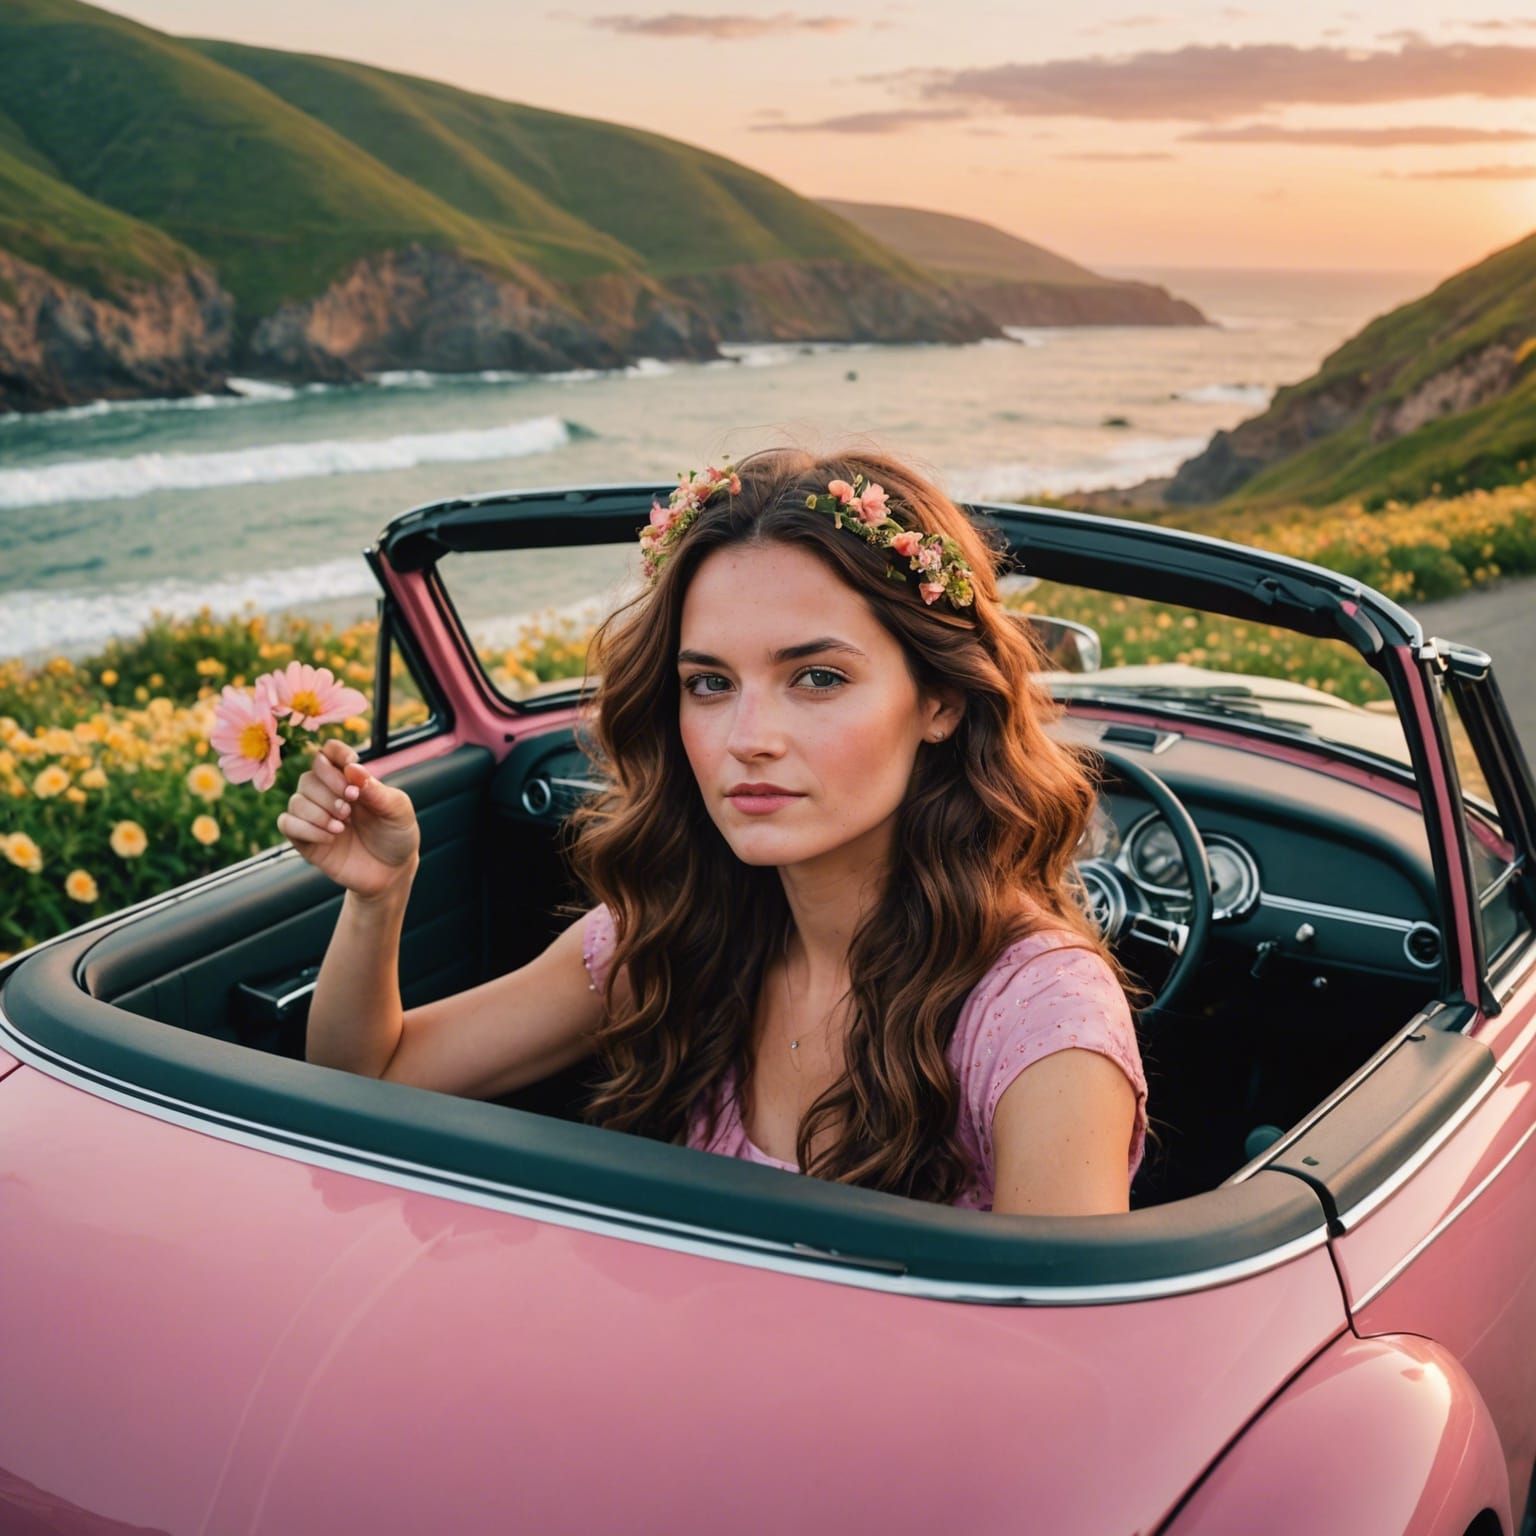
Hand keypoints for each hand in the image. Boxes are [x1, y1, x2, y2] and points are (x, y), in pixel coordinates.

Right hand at [276, 739, 419, 899]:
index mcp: (350, 780)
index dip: (335, 753)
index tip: (350, 765)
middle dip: (329, 790)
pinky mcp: (305, 839)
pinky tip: (330, 838)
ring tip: (342, 827)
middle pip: (309, 776)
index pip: (329, 752)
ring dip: (318, 813)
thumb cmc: (397, 835)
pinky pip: (286, 824)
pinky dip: (305, 828)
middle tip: (349, 808)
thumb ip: (376, 790)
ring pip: (296, 801)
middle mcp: (328, 794)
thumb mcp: (398, 810)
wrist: (392, 872)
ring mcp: (315, 816)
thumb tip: (352, 768)